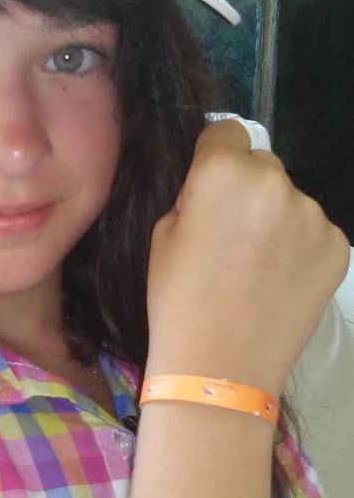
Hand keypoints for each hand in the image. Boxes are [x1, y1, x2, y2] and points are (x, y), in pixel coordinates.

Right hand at [146, 123, 349, 395]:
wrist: (219, 367)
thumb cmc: (178, 301)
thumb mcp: (161, 235)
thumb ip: (194, 195)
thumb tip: (214, 186)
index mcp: (223, 172)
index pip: (225, 131)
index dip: (213, 157)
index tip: (209, 189)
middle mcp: (275, 182)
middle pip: (262, 165)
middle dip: (246, 190)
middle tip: (231, 238)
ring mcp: (313, 215)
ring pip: (290, 201)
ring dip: (276, 220)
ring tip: (256, 268)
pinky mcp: (338, 247)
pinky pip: (314, 232)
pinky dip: (299, 250)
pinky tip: (279, 282)